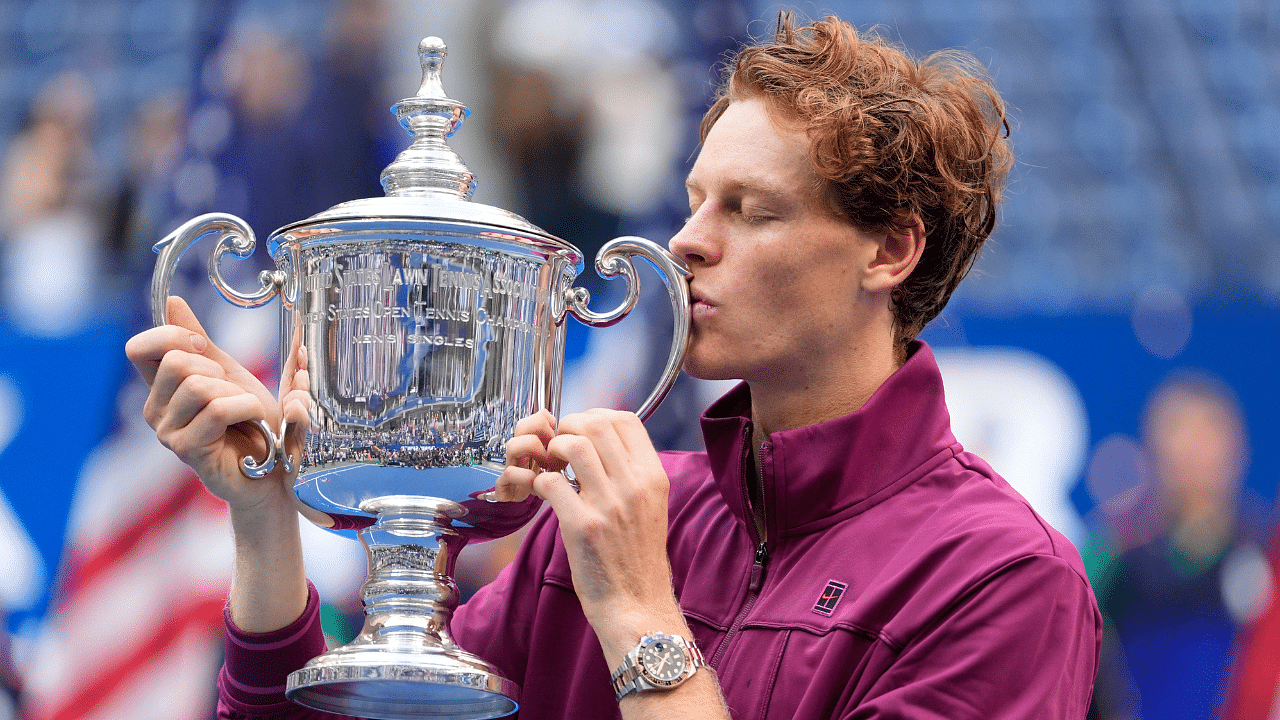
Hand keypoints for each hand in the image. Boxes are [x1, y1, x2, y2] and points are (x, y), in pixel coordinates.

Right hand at [124, 295, 310, 512]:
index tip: (202, 346)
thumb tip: (174, 302)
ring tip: (246, 412)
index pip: (139, 348)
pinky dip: (246, 408)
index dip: (172, 336)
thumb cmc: (251, 424)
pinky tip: (252, 422)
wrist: (273, 470)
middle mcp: (156, 410)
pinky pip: (217, 410)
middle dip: (218, 370)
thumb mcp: (228, 373)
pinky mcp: (187, 450)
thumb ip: (200, 342)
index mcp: (162, 388)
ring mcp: (167, 433)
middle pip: (176, 362)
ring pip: (198, 386)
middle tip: (235, 393)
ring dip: (237, 393)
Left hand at [497, 408, 681, 651]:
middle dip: (569, 427)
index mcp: (654, 478)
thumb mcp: (650, 507)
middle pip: (597, 425)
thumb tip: (604, 444)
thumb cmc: (637, 558)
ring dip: (554, 450)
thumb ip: (632, 474)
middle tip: (560, 447)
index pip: (626, 420)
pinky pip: (552, 483)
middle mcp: (635, 486)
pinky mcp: (583, 527)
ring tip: (552, 466)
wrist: (637, 604)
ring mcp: (610, 505)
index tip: (581, 430)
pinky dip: (540, 481)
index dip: (595, 416)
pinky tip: (544, 493)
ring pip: (574, 446)